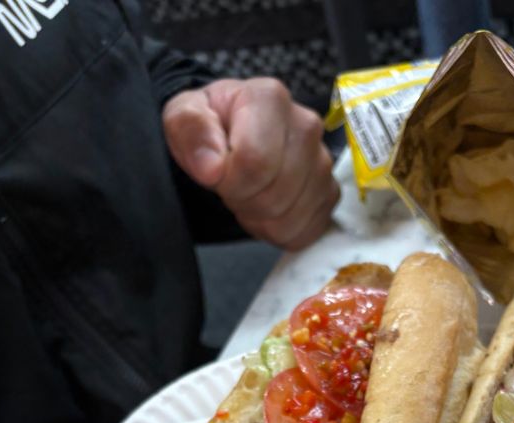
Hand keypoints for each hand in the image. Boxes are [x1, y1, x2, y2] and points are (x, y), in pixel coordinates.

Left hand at [163, 78, 339, 250]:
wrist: (234, 137)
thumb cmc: (212, 126)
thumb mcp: (183, 115)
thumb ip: (190, 128)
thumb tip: (212, 165)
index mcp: (270, 99)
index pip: (256, 161)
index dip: (230, 181)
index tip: (217, 173)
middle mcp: (306, 126)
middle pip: (275, 193)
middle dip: (244, 200)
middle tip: (232, 185)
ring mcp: (322, 163)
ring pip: (290, 217)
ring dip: (260, 217)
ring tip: (248, 193)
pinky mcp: (329, 193)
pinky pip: (304, 232)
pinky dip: (279, 231)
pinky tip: (266, 208)